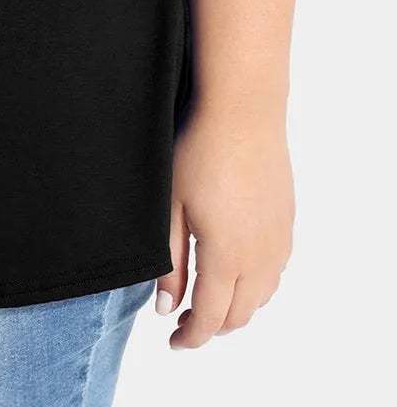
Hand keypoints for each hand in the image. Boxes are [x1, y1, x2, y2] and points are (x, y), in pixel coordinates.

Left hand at [156, 102, 293, 348]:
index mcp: (226, 257)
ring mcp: (278, 241)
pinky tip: (237, 271)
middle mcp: (259, 257)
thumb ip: (169, 262)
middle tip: (185, 322)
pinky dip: (256, 286)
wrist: (242, 111)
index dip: (190, 337)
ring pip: (261, 297)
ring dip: (236, 308)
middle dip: (212, 326)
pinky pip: (275, 272)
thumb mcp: (171, 207)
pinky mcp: (287, 223)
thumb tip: (166, 308)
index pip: (210, 317)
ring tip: (208, 300)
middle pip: (238, 314)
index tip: (173, 341)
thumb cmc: (199, 152)